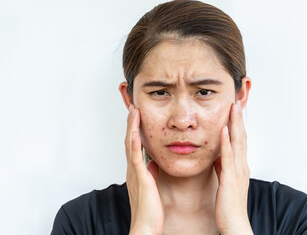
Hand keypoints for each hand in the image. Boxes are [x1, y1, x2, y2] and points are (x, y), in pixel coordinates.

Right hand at [125, 105, 164, 234]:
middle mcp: (133, 169)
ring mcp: (135, 173)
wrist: (145, 227)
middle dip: (131, 123)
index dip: (135, 128)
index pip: (134, 144)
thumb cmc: (150, 210)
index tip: (137, 114)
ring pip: (130, 144)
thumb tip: (154, 164)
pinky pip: (135, 158)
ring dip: (132, 127)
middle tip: (133, 106)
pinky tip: (135, 131)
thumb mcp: (151, 186)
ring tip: (133, 110)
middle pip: (130, 140)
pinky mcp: (140, 178)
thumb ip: (151, 173)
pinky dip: (134, 143)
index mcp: (137, 170)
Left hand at [214, 101, 253, 234]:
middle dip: (239, 118)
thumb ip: (224, 166)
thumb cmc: (229, 204)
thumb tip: (219, 155)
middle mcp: (242, 165)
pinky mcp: (230, 178)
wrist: (234, 222)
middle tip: (236, 101)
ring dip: (235, 124)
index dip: (238, 124)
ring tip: (233, 108)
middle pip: (241, 136)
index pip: (240, 140)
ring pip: (237, 142)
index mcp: (240, 165)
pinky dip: (226, 142)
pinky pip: (228, 156)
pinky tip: (224, 130)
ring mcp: (238, 171)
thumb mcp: (226, 180)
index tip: (234, 110)